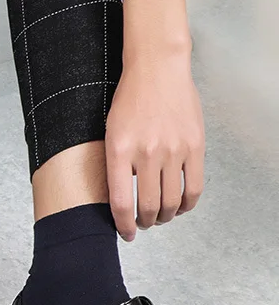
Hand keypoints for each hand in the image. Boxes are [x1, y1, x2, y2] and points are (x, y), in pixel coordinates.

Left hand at [105, 0, 204, 240]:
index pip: (121, 203)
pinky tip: (180, 206)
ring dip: (165, 216)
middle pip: (147, 207)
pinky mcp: (195, 146)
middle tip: (142, 223)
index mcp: (118, 151)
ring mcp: (173, 150)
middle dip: (144, 222)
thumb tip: (116, 199)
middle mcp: (146, 153)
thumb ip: (114, 165)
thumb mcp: (109, 132)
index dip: (123, 226)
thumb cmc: (128, 101)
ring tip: (159, 215)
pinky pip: (194, 187)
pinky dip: (187, 204)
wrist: (157, 70)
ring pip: (171, 202)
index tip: (125, 234)